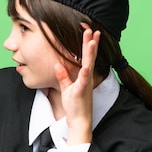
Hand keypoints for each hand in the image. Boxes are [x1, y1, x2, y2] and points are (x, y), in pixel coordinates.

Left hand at [54, 24, 100, 144]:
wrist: (79, 121)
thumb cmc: (74, 106)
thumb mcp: (66, 88)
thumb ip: (63, 76)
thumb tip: (58, 64)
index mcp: (83, 76)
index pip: (86, 57)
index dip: (87, 45)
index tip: (88, 32)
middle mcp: (87, 77)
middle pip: (89, 56)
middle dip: (91, 43)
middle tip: (93, 29)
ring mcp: (86, 84)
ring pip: (89, 64)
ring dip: (91, 53)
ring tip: (92, 40)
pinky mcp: (82, 91)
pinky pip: (84, 80)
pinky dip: (85, 72)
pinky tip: (87, 65)